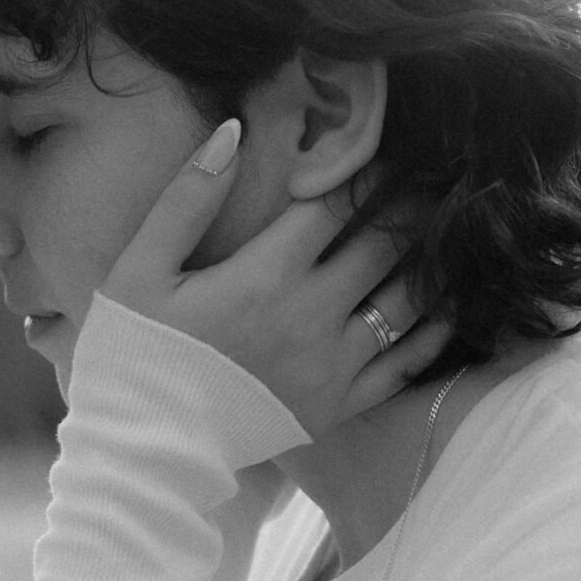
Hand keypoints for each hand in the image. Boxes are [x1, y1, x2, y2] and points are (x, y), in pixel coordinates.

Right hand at [100, 121, 447, 436]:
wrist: (142, 449)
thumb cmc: (132, 354)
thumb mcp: (138, 270)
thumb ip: (187, 199)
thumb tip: (231, 132)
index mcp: (264, 275)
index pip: (336, 203)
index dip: (369, 168)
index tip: (394, 145)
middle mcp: (311, 315)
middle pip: (385, 244)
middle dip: (414, 203)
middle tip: (439, 175)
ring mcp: (332, 364)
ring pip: (407, 300)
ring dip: (431, 259)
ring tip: (448, 229)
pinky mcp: (339, 405)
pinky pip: (405, 363)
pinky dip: (433, 330)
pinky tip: (445, 305)